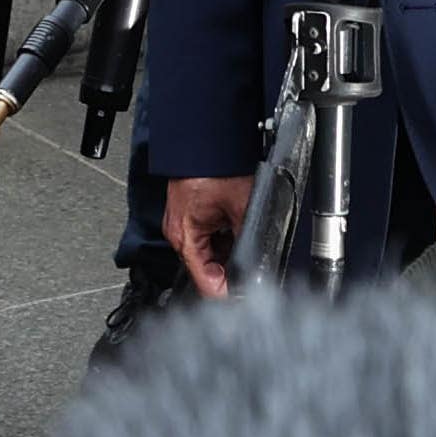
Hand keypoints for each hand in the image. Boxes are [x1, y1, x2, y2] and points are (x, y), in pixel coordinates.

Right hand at [166, 173, 251, 299]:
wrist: (208, 139)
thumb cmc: (218, 166)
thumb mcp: (243, 209)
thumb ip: (248, 242)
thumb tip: (256, 268)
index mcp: (185, 237)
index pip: (204, 282)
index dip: (226, 293)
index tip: (244, 297)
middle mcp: (179, 233)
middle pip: (207, 269)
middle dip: (230, 271)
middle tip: (253, 270)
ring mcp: (184, 223)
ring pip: (209, 253)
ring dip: (228, 252)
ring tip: (245, 240)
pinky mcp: (191, 214)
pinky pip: (208, 236)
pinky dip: (223, 237)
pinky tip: (237, 229)